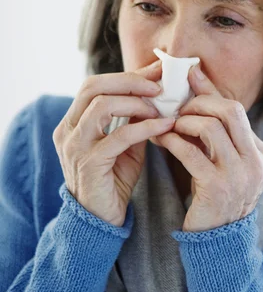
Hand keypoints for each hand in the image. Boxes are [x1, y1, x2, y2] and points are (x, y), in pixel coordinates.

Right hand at [52, 60, 175, 226]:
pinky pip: (119, 135)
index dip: (126, 74)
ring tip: (161, 108)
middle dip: (129, 80)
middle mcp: (68, 130)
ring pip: (102, 105)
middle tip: (159, 85)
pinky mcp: (89, 163)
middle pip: (93, 86)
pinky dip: (145, 126)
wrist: (101, 220)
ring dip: (136, 102)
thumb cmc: (113, 180)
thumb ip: (134, 118)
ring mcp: (75, 146)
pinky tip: (166, 125)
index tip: (156, 70)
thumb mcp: (125, 143)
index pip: (94, 85)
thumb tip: (157, 90)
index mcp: (73, 122)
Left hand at [156, 64, 262, 231]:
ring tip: (169, 125)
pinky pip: (192, 152)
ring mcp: (240, 175)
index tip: (189, 74)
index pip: (237, 110)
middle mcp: (257, 162)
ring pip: (212, 127)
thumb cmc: (214, 195)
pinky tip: (160, 140)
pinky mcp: (217, 188)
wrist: (216, 240)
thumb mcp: (221, 160)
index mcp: (262, 154)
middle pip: (231, 111)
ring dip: (185, 121)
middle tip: (177, 105)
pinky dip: (173, 141)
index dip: (210, 92)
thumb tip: (196, 81)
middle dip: (199, 101)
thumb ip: (214, 128)